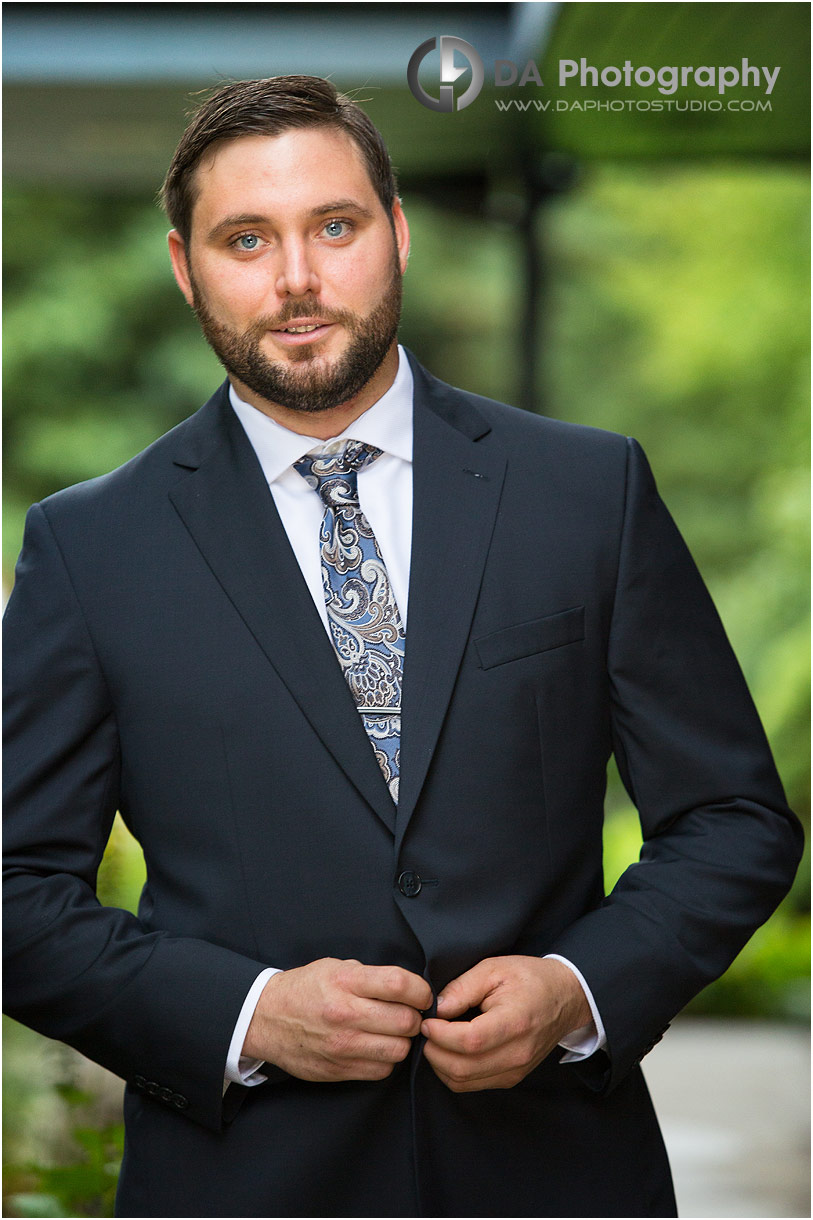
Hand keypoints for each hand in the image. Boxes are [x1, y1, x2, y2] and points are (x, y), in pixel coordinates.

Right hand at [243, 958, 432, 1082]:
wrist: (265, 1018)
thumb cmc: (305, 988)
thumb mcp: (335, 967)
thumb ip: (371, 976)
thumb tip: (408, 989)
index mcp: (346, 982)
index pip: (400, 985)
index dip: (421, 991)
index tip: (422, 995)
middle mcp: (345, 1014)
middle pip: (406, 1021)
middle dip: (414, 1018)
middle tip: (408, 1014)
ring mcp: (342, 1045)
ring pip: (399, 1050)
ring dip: (402, 1041)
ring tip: (391, 1032)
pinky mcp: (338, 1069)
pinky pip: (381, 1071)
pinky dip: (385, 1060)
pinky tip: (376, 1048)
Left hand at [421, 955, 591, 1091]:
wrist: (565, 997)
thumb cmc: (530, 978)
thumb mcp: (494, 969)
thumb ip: (462, 988)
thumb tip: (436, 1009)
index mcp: (515, 1022)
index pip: (469, 1041)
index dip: (440, 1034)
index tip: (427, 1021)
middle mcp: (517, 1053)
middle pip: (462, 1068)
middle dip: (434, 1052)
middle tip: (425, 1031)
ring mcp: (516, 1070)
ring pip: (464, 1082)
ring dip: (440, 1065)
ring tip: (435, 1040)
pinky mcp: (512, 1077)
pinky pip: (473, 1084)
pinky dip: (453, 1072)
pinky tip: (449, 1051)